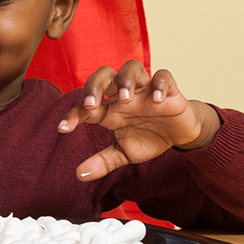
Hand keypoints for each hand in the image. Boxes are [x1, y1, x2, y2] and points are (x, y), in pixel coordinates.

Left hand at [58, 60, 220, 181]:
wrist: (180, 135)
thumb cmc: (148, 138)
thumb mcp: (124, 153)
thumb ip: (103, 162)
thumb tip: (79, 176)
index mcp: (110, 110)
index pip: (85, 106)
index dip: (72, 115)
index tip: (62, 129)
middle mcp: (124, 95)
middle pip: (103, 75)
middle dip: (94, 86)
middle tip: (91, 104)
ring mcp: (145, 89)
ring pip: (131, 68)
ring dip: (125, 80)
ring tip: (126, 98)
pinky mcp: (169, 89)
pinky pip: (163, 76)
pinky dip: (160, 84)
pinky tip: (157, 100)